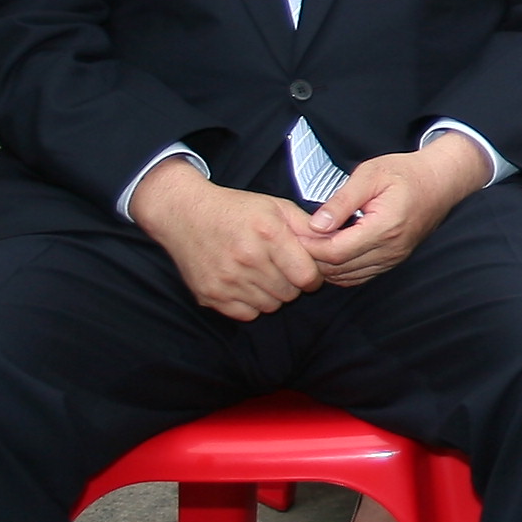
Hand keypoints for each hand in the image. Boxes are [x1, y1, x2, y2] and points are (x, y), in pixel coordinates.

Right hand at [130, 160, 324, 322]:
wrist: (185, 214)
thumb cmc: (237, 210)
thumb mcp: (276, 207)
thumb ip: (307, 226)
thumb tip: (336, 242)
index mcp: (268, 234)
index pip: (307, 277)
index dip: (312, 276)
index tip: (305, 269)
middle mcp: (247, 258)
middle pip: (290, 293)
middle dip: (292, 284)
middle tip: (280, 269)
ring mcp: (226, 280)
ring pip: (271, 305)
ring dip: (273, 294)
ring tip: (262, 274)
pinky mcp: (210, 295)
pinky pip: (247, 314)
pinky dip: (252, 303)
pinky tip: (246, 283)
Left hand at [303, 133, 490, 285]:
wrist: (439, 182)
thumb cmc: (405, 173)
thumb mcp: (370, 174)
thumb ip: (342, 201)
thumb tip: (316, 225)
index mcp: (385, 227)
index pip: (336, 251)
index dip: (309, 245)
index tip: (292, 231)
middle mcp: (390, 249)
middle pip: (338, 268)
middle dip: (311, 256)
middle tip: (293, 238)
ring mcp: (393, 258)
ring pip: (346, 277)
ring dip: (323, 265)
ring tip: (308, 244)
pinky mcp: (392, 261)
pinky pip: (358, 276)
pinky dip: (338, 270)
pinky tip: (327, 252)